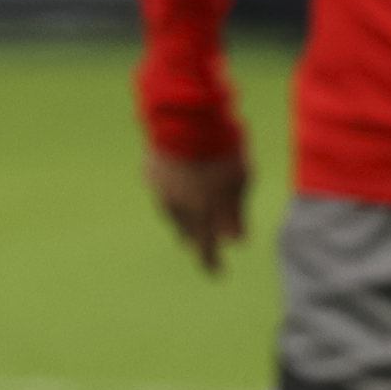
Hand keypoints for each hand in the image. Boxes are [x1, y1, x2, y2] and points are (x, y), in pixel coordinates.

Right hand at [146, 148, 249, 275]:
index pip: (205, 249)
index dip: (211, 263)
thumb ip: (236, 213)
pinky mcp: (150, 173)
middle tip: (209, 236)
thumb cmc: (220, 148)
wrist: (184, 115)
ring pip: (172, 214)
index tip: (218, 274)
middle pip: (188, 233)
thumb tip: (236, 241)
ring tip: (195, 210)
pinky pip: (163, 192)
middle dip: (200, 236)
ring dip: (185, 217)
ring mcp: (159, 190)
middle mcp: (176, 207)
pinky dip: (174, 194)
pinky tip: (181, 184)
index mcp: (200, 213)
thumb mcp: (239, 180)